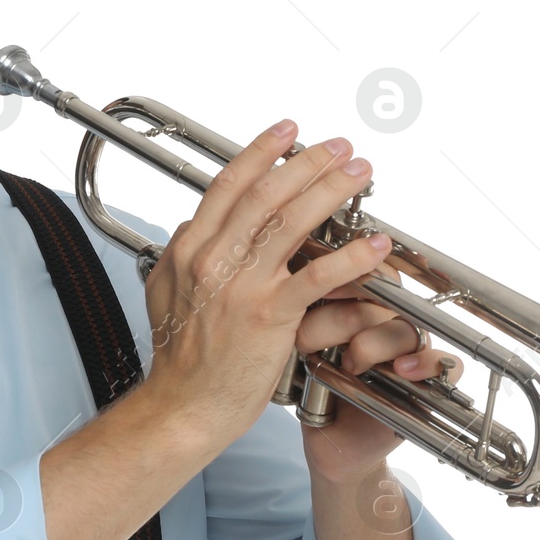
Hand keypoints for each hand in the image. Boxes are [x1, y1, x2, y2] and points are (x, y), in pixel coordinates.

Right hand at [140, 122, 393, 456]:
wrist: (184, 408)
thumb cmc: (181, 361)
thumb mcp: (164, 293)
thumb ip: (179, 255)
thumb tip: (189, 226)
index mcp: (190, 249)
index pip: (230, 185)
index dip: (262, 151)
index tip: (289, 131)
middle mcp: (213, 259)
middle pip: (267, 192)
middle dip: (308, 161)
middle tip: (340, 147)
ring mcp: (241, 286)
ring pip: (292, 221)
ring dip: (332, 191)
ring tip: (360, 173)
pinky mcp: (269, 317)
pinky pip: (316, 277)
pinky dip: (349, 257)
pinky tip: (374, 244)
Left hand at [294, 262, 463, 485]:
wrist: (333, 445)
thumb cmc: (318, 393)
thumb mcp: (303, 349)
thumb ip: (306, 313)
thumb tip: (290, 277)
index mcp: (364, 306)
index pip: (368, 272)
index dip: (343, 274)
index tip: (313, 284)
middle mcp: (391, 323)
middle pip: (381, 300)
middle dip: (339, 318)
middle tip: (305, 341)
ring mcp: (413, 351)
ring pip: (406, 329)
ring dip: (373, 343)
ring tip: (351, 362)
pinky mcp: (431, 383)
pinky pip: (446, 364)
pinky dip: (427, 364)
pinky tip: (402, 370)